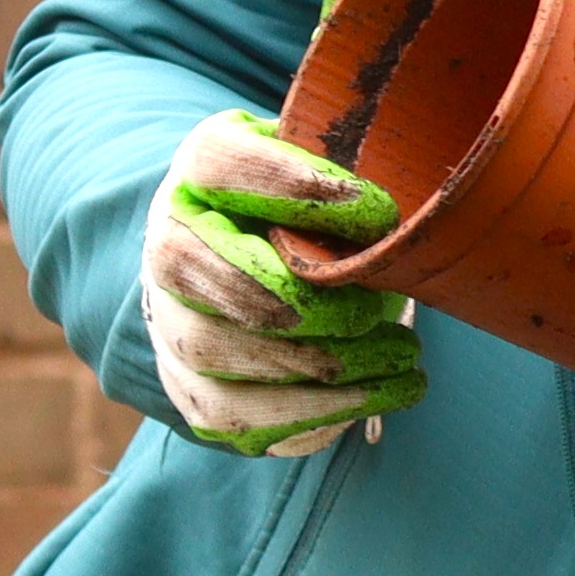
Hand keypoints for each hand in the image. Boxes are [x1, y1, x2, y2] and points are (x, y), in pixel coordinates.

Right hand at [139, 113, 423, 455]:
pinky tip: (377, 395)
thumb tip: (406, 214)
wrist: (264, 271)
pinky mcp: (191, 385)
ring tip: (401, 359)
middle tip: (376, 308)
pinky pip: (233, 412)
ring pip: (212, 348)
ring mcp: (171, 319)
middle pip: (191, 264)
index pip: (218, 162)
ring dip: (315, 363)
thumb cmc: (317, 214)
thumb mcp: (337, 170)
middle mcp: (168, 242)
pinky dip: (311, 413)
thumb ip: (362, 165)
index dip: (290, 186)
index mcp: (201, 171)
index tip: (375, 212)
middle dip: (296, 294)